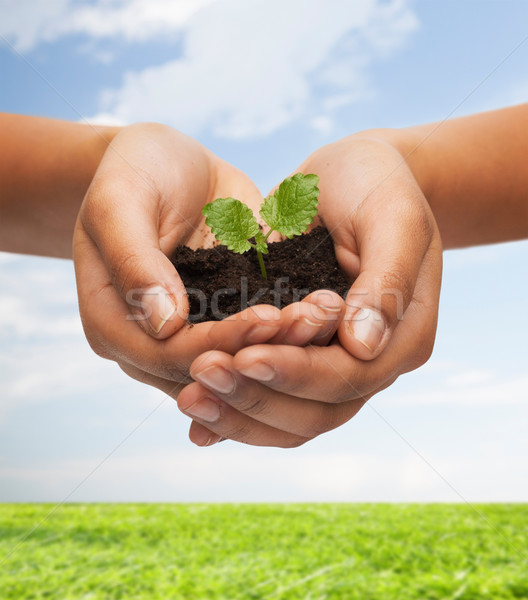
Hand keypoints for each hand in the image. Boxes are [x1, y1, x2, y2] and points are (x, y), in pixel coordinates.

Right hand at [73, 123, 303, 390]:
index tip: (268, 316)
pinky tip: (324, 309)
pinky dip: (289, 328)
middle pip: (208, 367)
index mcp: (110, 323)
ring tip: (327, 315)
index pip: (166, 354)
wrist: (166, 163)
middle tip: (314, 320)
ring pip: (238, 360)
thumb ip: (133, 260)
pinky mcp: (223, 316)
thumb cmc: (134, 171)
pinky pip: (256, 334)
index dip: (218, 342)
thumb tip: (163, 324)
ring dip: (285, 345)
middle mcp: (150, 341)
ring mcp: (190, 333)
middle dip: (263, 349)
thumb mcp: (120, 200)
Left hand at [176, 134, 442, 446]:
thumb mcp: (394, 218)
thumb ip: (386, 280)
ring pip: (289, 419)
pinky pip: (272, 399)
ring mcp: (333, 364)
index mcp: (403, 338)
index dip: (296, 373)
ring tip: (188, 398)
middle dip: (256, 397)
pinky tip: (198, 422)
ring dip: (239, 415)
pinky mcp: (301, 356)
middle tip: (201, 373)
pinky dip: (237, 414)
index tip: (243, 356)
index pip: (347, 377)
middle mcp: (369, 363)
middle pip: (315, 412)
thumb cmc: (379, 186)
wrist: (356, 178)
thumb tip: (362, 346)